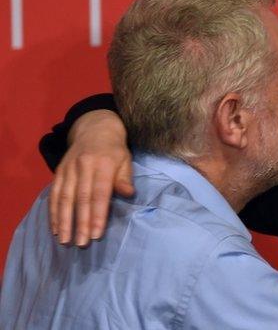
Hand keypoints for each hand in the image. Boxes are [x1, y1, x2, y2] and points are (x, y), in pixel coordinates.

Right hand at [49, 110, 133, 245]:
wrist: (94, 129)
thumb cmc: (115, 151)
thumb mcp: (125, 160)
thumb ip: (125, 178)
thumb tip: (129, 194)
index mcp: (103, 164)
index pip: (100, 193)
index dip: (98, 215)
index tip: (96, 234)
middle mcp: (83, 167)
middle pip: (81, 199)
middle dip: (80, 223)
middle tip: (81, 243)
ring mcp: (68, 169)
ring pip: (64, 198)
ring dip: (63, 221)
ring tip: (65, 240)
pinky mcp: (58, 172)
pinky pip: (54, 194)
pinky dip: (53, 212)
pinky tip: (55, 228)